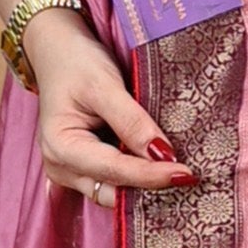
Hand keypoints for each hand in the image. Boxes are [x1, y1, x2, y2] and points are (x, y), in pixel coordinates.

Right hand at [21, 9, 195, 207]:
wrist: (59, 53)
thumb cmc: (76, 63)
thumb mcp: (104, 85)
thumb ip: (132, 121)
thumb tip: (163, 155)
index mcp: (61, 148)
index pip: (114, 170)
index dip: (151, 175)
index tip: (186, 174)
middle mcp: (62, 168)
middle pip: (113, 193)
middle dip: (149, 190)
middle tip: (188, 178)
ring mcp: (72, 172)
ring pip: (115, 194)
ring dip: (146, 187)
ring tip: (179, 174)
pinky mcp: (86, 169)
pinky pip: (115, 184)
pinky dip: (139, 178)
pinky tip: (162, 168)